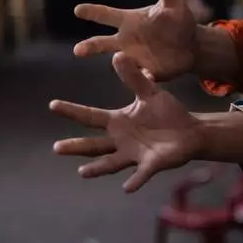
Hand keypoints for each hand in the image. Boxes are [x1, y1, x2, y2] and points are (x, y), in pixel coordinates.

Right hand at [50, 53, 200, 191]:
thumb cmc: (166, 113)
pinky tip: (127, 187)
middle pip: (93, 145)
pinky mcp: (151, 165)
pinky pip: (141, 174)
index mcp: (118, 121)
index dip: (72, 111)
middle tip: (57, 148)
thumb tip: (117, 54)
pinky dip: (134, 181)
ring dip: (97, 169)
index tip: (52, 105)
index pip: (90, 116)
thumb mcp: (150, 92)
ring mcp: (134, 155)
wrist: (189, 131)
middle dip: (76, 147)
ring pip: (110, 163)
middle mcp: (121, 141)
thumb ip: (134, 77)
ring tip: (82, 172)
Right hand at [73, 0, 197, 80]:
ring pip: (118, 62)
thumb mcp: (174, 1)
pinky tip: (141, 78)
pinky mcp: (146, 73)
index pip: (106, 14)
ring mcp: (134, 58)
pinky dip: (139, 77)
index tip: (78, 9)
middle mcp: (127, 39)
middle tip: (78, 50)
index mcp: (130, 21)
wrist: (191, 46)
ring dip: (116, 63)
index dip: (93, 11)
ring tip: (118, 61)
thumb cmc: (179, 20)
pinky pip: (139, 77)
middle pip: (103, 43)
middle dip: (91, 46)